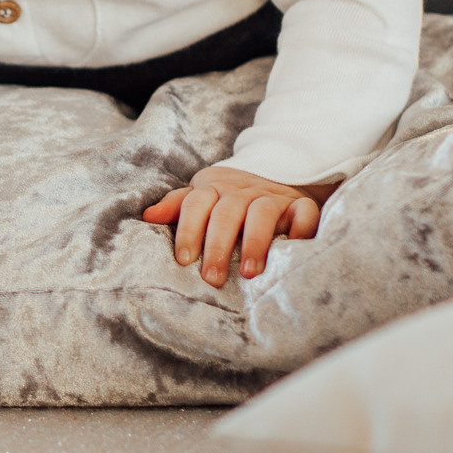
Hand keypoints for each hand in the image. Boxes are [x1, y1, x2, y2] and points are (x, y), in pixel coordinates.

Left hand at [143, 166, 332, 285]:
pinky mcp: (300, 204)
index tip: (184, 260)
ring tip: (250, 273)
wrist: (275, 173)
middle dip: (218, 246)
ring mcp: (273, 196)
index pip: (196, 204)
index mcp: (213, 189)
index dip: (189, 230)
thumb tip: (147, 216)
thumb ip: (176, 206)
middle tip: (212, 279)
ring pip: (263, 212)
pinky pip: (304, 212)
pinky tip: (293, 250)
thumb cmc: (229, 197)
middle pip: (227, 212)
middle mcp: (243, 191)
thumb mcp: (201, 196)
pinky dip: (301, 229)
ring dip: (255, 242)